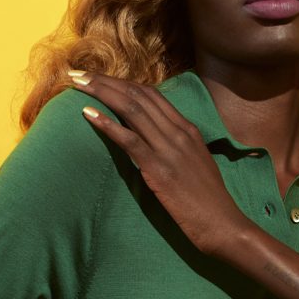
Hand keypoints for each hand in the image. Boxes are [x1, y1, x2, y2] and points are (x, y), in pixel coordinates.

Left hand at [68, 71, 250, 254]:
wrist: (223, 224)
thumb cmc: (209, 201)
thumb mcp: (197, 164)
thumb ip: (178, 148)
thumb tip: (157, 143)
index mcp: (188, 130)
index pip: (152, 95)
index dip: (123, 83)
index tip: (100, 79)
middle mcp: (179, 133)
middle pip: (138, 96)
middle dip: (106, 81)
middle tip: (78, 74)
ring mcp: (170, 149)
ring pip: (131, 110)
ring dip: (101, 93)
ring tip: (76, 84)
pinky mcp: (159, 169)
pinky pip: (129, 140)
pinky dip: (107, 124)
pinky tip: (87, 114)